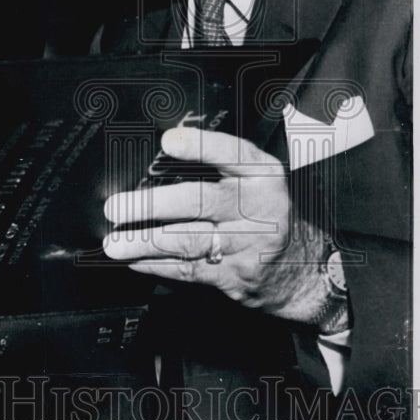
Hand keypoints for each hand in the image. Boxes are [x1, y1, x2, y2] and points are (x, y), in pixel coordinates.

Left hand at [103, 126, 331, 325]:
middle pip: (201, 202)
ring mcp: (247, 246)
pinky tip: (135, 261)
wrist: (303, 270)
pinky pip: (189, 270)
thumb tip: (160, 152)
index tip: (168, 143)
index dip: (201, 147)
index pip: (234, 155)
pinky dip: (157, 266)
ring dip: (145, 242)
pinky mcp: (235, 277)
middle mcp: (258, 209)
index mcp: (263, 176)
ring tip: (116, 243)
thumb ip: (220, 164)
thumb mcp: (257, 180)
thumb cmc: (267, 213)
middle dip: (153, 205)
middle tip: (118, 207)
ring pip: (188, 241)